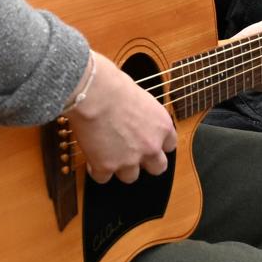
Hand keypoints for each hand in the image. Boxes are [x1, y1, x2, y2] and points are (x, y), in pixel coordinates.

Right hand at [67, 57, 176, 182]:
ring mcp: (129, 159)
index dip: (158, 143)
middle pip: (158, 167)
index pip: (170, 145)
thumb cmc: (113, 83)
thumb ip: (142, 114)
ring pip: (130, 177)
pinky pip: (102, 177)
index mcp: (161, 125)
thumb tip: (133, 116)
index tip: (148, 141)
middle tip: (132, 154)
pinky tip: (92, 160)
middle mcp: (150, 145)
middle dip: (146, 163)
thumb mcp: (140, 95)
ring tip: (108, 155)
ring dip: (120, 168)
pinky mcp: (106, 166)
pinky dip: (97, 170)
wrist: (94, 92)